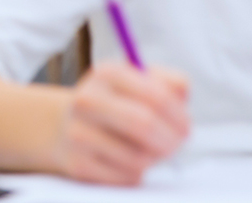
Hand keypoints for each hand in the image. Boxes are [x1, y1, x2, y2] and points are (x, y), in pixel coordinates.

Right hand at [54, 63, 188, 185]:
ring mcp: (78, 133)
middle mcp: (87, 100)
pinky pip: (125, 177)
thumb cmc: (115, 104)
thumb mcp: (138, 82)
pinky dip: (136, 173)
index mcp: (106, 73)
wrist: (65, 126)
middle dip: (170, 139)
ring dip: (153, 158)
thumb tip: (181, 93)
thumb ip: (169, 83)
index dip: (178, 116)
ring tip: (148, 150)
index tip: (185, 126)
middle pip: (144, 124)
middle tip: (176, 144)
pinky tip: (127, 161)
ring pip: (138, 157)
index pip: (156, 96)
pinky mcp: (78, 164)